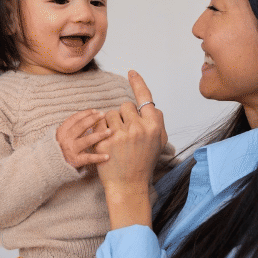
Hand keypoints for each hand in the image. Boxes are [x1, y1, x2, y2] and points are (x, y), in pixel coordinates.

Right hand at [56, 109, 111, 168]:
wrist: (50, 166)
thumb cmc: (60, 149)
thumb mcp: (61, 136)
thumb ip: (71, 129)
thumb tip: (88, 117)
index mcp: (62, 131)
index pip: (74, 119)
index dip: (85, 113)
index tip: (95, 111)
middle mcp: (65, 139)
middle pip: (81, 126)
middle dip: (93, 119)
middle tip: (103, 115)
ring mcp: (70, 150)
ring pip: (86, 140)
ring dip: (99, 135)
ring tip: (109, 131)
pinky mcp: (75, 161)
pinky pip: (88, 158)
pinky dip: (98, 157)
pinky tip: (107, 156)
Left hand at [94, 71, 167, 228]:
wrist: (128, 185)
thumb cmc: (143, 163)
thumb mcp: (159, 143)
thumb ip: (157, 122)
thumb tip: (151, 106)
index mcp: (154, 127)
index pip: (145, 98)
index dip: (138, 83)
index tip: (131, 72)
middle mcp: (139, 128)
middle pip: (125, 105)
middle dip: (123, 116)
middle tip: (126, 134)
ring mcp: (121, 135)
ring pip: (110, 113)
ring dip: (111, 123)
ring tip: (116, 140)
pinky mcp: (105, 141)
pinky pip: (99, 123)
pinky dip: (100, 130)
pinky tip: (106, 142)